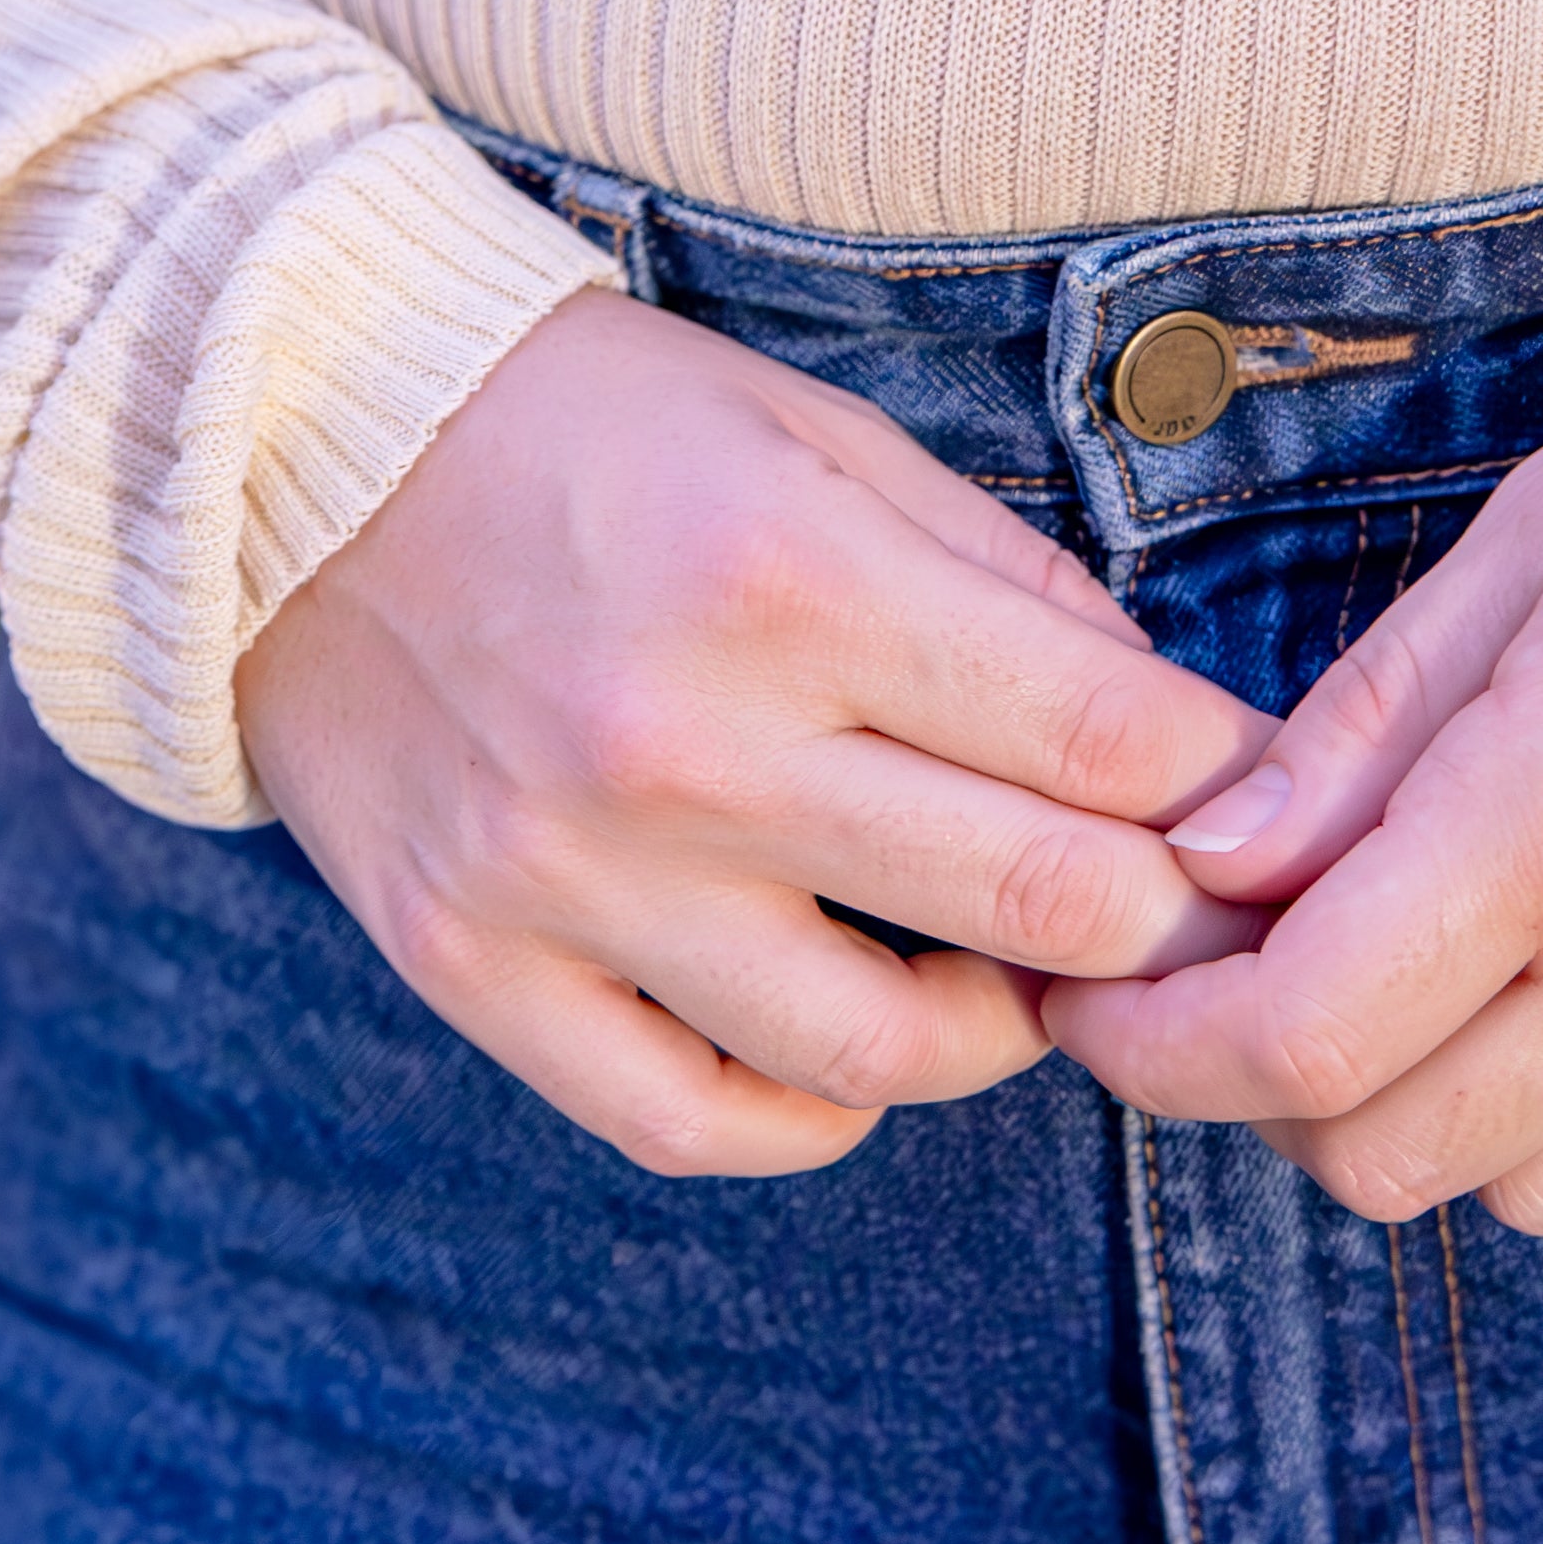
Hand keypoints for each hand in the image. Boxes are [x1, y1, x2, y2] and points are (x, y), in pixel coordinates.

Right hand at [237, 294, 1272, 1178]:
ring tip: (1009, 973)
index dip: (1230, 790)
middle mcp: (686, 744)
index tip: (1260, 805)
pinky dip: (807, 1113)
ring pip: (881, 1052)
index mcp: (791, 580)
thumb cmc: (582, 424)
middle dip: (1166, 921)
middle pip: (1041, 909)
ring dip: (996, 1029)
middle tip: (1191, 910)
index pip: (1109, 745)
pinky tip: (846, 1047)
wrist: (281, 443)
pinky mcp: (473, 958)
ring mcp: (571, 871)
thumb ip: (1000, 581)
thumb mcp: (813, 435)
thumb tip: (1166, 735)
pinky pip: (692, 1118)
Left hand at [1053, 299, 1542, 1233]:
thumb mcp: (1534, 537)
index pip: (1300, 1036)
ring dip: (1428, 1110)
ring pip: (1529, 1187)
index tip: (1099, 998)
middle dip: (1261, 1094)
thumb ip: (1359, 731)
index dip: (1156, 1048)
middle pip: (1387, 1154)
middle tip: (1233, 983)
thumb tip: (1205, 866)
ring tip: (1413, 976)